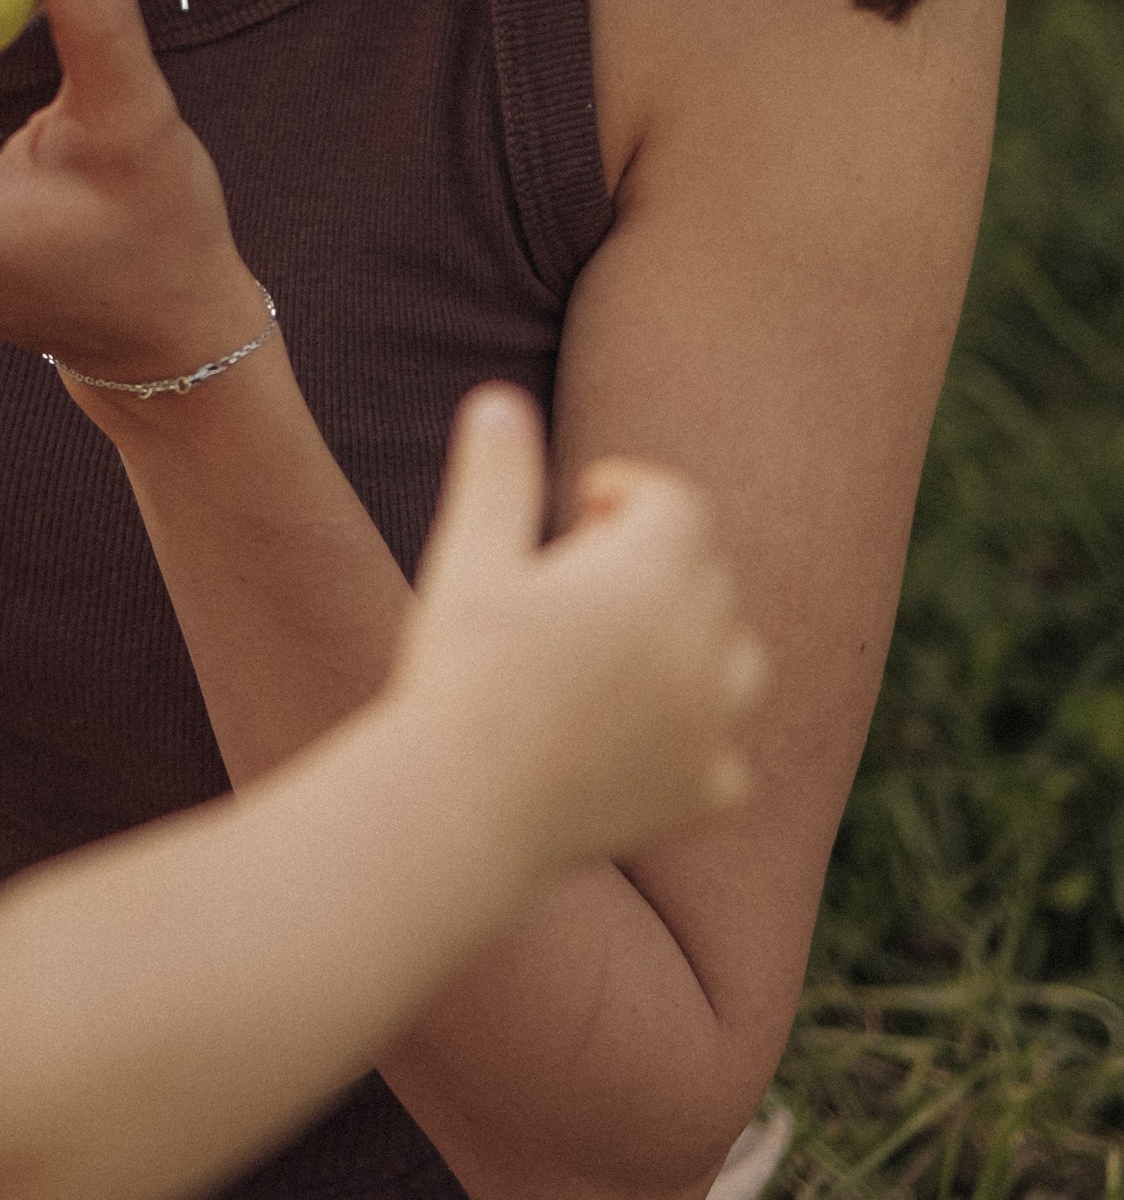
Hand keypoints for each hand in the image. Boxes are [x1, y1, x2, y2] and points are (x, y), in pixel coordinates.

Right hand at [395, 389, 764, 870]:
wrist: (464, 802)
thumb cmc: (461, 671)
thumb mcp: (470, 558)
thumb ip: (497, 475)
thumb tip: (500, 398)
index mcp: (654, 574)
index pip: (678, 504)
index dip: (632, 491)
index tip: (581, 502)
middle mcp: (703, 645)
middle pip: (708, 575)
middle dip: (656, 560)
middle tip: (576, 573)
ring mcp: (711, 724)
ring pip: (738, 660)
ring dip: (696, 641)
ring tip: (627, 650)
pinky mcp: (701, 793)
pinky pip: (727, 757)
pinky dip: (697, 743)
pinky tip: (643, 746)